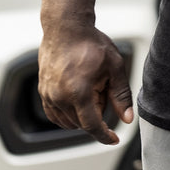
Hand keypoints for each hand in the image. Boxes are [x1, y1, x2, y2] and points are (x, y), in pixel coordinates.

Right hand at [38, 27, 133, 145]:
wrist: (66, 29)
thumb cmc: (91, 44)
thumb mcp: (114, 66)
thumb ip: (121, 95)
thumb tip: (127, 119)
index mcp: (79, 92)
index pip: (92, 125)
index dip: (104, 135)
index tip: (113, 139)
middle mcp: (59, 97)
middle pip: (82, 123)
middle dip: (96, 113)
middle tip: (103, 88)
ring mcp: (48, 96)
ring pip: (68, 121)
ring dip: (82, 114)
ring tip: (90, 87)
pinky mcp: (43, 93)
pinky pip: (55, 115)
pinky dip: (68, 114)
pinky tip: (78, 98)